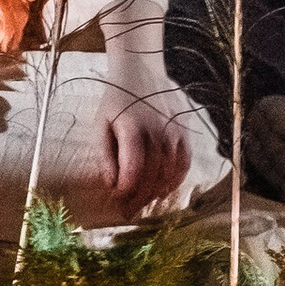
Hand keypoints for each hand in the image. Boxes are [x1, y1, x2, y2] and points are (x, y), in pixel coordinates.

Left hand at [97, 78, 196, 214]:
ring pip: (169, 174)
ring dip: (156, 194)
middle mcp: (157, 131)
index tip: (117, 202)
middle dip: (139, 199)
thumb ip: (105, 155)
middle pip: (152, 176)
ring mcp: (174, 132)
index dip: (126, 191)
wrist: (141, 72)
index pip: (133, 170)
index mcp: (133, 129)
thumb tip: (111, 184)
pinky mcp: (184, 133)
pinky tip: (163, 191)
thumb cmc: (116, 102)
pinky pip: (184, 164)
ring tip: (144, 205)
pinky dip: (175, 181)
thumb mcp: (101, 124)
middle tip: (129, 213)